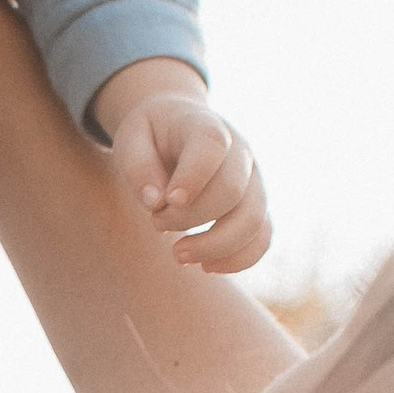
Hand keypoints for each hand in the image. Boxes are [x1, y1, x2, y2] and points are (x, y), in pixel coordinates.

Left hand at [94, 65, 271, 274]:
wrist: (179, 128)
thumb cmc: (152, 135)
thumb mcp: (131, 138)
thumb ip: (137, 165)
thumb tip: (154, 201)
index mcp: (206, 126)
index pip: (211, 145)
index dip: (193, 176)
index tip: (168, 201)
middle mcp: (239, 152)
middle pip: (232, 191)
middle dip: (190, 218)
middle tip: (156, 224)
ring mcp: (254, 180)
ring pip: (253, 220)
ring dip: (215, 246)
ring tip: (178, 255)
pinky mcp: (256, 207)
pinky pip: (262, 238)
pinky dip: (239, 260)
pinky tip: (207, 266)